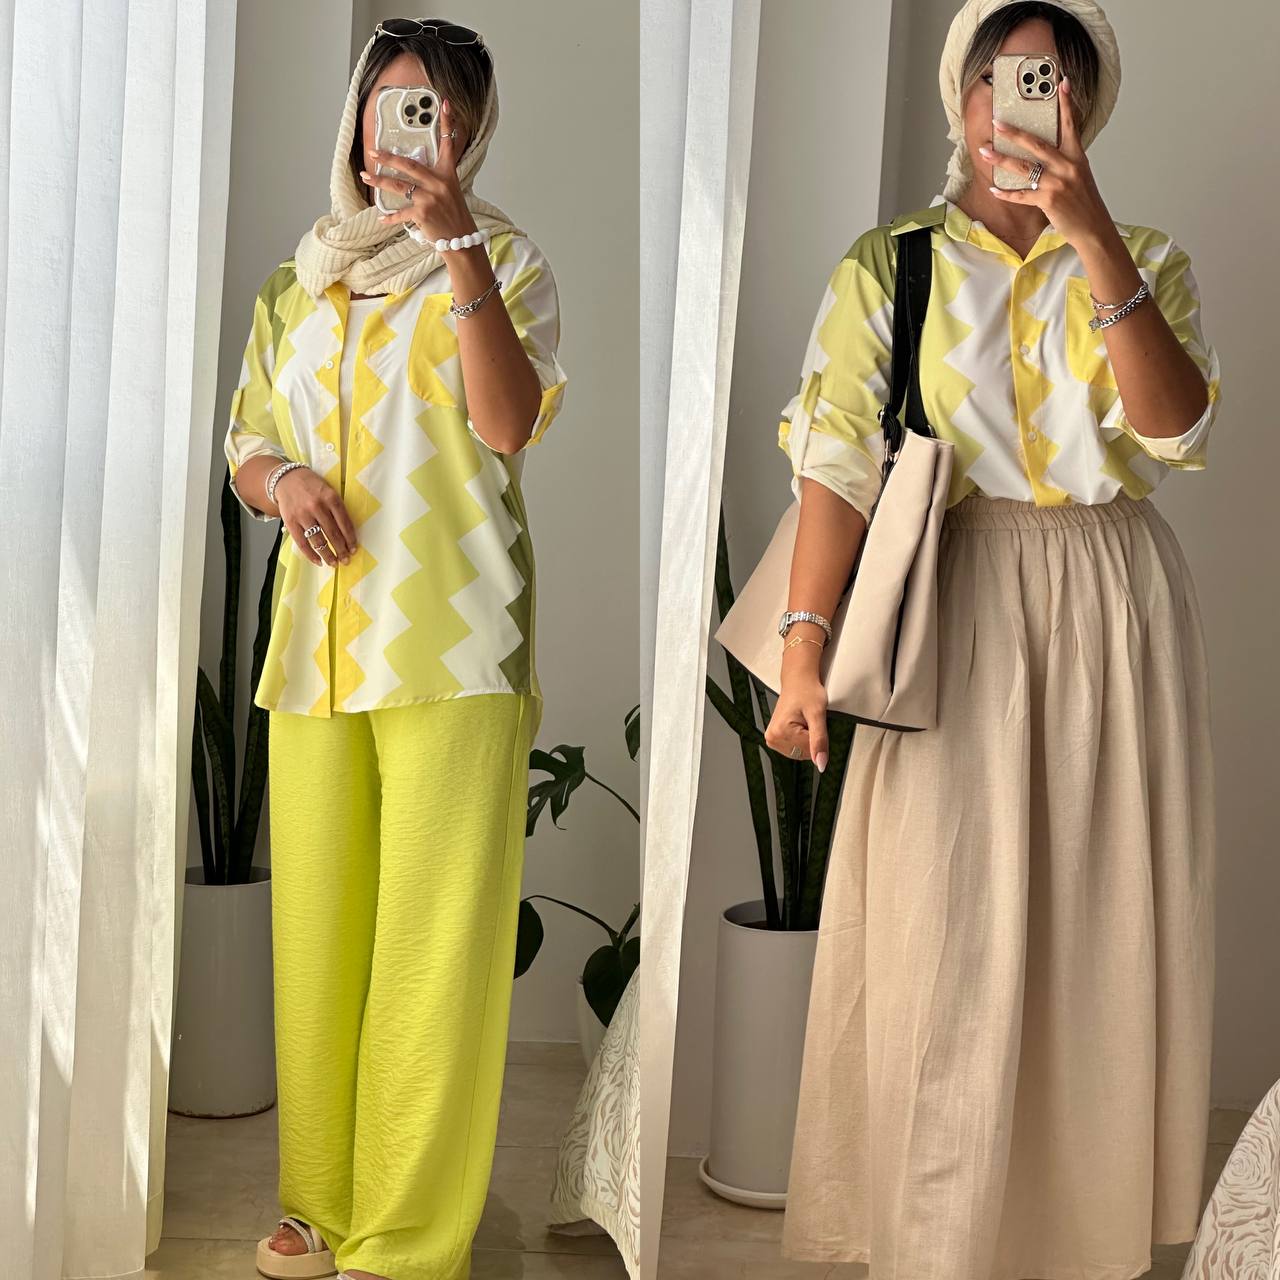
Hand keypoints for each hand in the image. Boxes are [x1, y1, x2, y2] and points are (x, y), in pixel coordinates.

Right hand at [273, 466, 357, 567]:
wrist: (286, 479)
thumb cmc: (311, 486)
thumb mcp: (328, 490)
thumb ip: (337, 508)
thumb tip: (347, 532)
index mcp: (331, 497)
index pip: (345, 523)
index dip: (350, 539)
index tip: (354, 549)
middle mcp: (317, 506)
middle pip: (333, 534)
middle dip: (341, 550)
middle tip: (346, 560)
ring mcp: (303, 515)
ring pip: (318, 540)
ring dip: (328, 555)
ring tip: (334, 563)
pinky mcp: (291, 522)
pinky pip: (302, 543)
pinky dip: (311, 554)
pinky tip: (318, 561)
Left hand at [361, 98, 476, 244]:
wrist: (461, 241)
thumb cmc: (454, 216)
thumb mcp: (450, 192)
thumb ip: (434, 179)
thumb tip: (412, 173)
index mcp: (448, 175)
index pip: (448, 144)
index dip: (447, 123)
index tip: (444, 104)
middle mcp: (439, 184)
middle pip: (409, 165)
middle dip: (388, 158)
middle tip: (373, 152)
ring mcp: (430, 199)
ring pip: (399, 186)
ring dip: (379, 181)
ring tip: (366, 177)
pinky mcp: (422, 215)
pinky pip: (400, 213)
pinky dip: (390, 217)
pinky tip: (381, 218)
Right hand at [764, 671, 829, 771]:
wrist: (799, 681)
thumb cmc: (807, 691)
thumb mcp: (818, 715)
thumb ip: (819, 741)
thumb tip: (821, 763)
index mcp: (780, 732)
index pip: (808, 752)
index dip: (817, 738)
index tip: (813, 722)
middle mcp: (772, 737)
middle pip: (802, 754)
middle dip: (811, 739)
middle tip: (808, 720)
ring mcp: (772, 738)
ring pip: (799, 753)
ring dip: (806, 739)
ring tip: (803, 721)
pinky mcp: (775, 737)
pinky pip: (795, 748)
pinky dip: (801, 739)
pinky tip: (799, 725)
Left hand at [980, 78, 1115, 248]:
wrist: (1093, 228)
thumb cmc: (1084, 202)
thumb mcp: (1079, 175)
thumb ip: (1064, 161)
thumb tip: (1043, 153)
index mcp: (1077, 157)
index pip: (1071, 124)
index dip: (1066, 103)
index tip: (1061, 82)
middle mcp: (1068, 166)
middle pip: (1038, 144)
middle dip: (1015, 132)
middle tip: (998, 122)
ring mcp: (1058, 184)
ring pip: (1025, 167)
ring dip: (1002, 159)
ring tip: (985, 152)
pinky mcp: (1048, 201)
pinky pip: (1022, 195)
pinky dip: (1006, 193)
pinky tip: (993, 188)